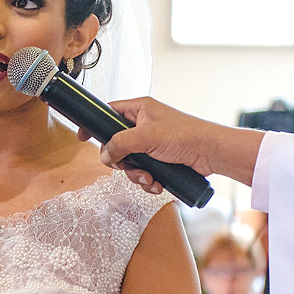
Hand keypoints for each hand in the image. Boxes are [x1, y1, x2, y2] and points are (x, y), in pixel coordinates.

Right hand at [78, 97, 262, 192]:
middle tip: (126, 166)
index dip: (94, 123)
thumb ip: (120, 144)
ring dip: (136, 174)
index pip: (108, 112)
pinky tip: (157, 184)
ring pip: (129, 162)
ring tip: (150, 178)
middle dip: (121, 161)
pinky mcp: (160, 160)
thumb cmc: (185, 136)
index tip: (82, 136)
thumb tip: (104, 155)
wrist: (212, 153)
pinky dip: (148, 181)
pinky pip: (143, 172)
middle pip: (116, 144)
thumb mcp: (146, 137)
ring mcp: (152, 144)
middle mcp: (144, 125)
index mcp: (139, 110)